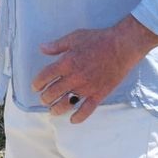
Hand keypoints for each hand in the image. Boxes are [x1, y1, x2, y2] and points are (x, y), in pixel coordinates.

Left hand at [31, 15, 157, 122]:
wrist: (122, 47)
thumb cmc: (98, 39)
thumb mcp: (74, 37)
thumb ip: (57, 46)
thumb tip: (42, 48)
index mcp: (66, 62)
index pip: (45, 76)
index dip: (37, 83)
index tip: (35, 87)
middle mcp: (75, 77)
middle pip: (53, 92)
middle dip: (45, 98)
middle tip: (43, 99)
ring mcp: (87, 87)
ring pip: (67, 103)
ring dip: (57, 108)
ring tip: (52, 110)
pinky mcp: (99, 94)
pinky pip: (88, 109)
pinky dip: (79, 117)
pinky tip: (72, 120)